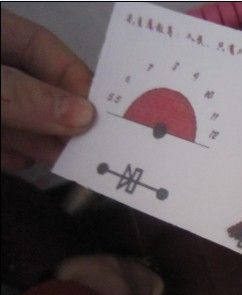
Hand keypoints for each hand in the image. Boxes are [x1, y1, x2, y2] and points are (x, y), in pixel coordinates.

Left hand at [1, 9, 94, 170]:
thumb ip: (23, 97)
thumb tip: (85, 116)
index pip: (39, 45)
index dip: (72, 77)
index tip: (95, 114)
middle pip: (30, 84)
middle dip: (56, 117)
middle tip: (83, 146)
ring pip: (12, 113)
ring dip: (36, 138)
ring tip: (59, 160)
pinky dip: (7, 152)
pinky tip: (19, 163)